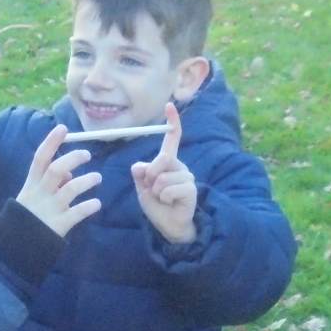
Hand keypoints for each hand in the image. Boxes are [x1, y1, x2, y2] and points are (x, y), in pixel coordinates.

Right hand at [14, 126, 101, 237]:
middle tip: (87, 155)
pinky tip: (97, 204)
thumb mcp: (33, 195)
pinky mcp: (59, 225)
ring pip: (70, 189)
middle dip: (73, 159)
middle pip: (56, 170)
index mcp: (32, 184)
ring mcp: (50, 209)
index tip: (63, 128)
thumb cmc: (28, 216)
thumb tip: (69, 172)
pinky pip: (77, 213)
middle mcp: (41, 194)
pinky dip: (88, 207)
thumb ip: (50, 182)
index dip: (51, 142)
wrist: (18, 245)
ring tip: (98, 178)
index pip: (40, 158)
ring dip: (86, 181)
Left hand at [130, 105, 196, 244]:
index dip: (172, 122)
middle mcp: (179, 166)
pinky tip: (171, 203)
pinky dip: (164, 198)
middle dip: (150, 176)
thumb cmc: (157, 205)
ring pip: (162, 178)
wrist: (169, 225)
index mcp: (168, 162)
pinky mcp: (191, 189)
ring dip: (157, 192)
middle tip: (153, 189)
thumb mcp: (143, 189)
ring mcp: (186, 177)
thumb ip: (140, 175)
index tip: (169, 105)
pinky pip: (169, 189)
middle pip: (161, 159)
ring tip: (163, 199)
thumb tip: (139, 167)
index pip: (171, 139)